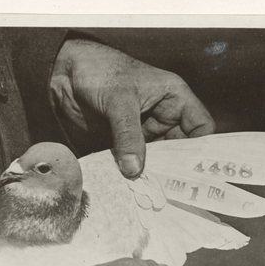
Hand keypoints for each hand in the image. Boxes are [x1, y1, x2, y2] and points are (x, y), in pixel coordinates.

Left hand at [51, 39, 215, 178]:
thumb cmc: (98, 70)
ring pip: (157, 161)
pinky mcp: (122, 145)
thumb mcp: (119, 100)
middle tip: (171, 192)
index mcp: (174, 99)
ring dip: (152, 176)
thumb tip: (134, 170)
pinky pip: (133, 164)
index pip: (201, 128)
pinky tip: (130, 189)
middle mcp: (162, 118)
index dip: (203, 150)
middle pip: (180, 151)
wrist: (62, 72)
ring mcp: (143, 133)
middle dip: (176, 170)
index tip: (196, 174)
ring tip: (151, 194)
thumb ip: (127, 135)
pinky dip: (132, 176)